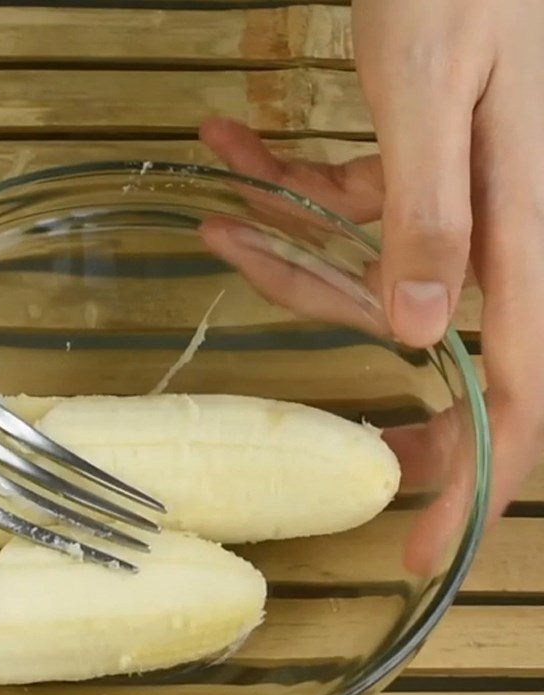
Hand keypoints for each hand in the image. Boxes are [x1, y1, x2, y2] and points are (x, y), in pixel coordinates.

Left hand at [200, 0, 543, 572]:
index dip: (475, 491)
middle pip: (433, 365)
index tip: (423, 554)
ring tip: (222, 215)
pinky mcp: (413, 173)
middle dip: (363, 398)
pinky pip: (349, 213)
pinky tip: (232, 154)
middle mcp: (488, 241)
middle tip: (303, 439)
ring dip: (285, 257)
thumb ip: (427, 213)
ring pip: (363, 279)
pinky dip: (290, 195)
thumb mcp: (431, 96)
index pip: (514, 403)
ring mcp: (449, 209)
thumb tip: (413, 333)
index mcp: (515, 243)